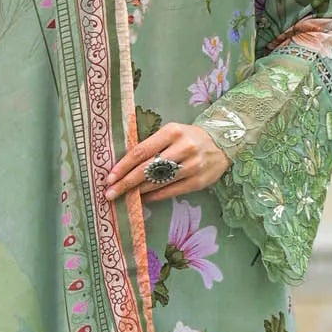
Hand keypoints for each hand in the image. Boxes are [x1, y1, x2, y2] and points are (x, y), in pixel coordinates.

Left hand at [105, 121, 230, 203]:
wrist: (222, 143)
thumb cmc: (189, 137)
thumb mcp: (171, 132)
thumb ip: (152, 145)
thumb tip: (125, 166)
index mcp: (172, 132)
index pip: (141, 151)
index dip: (123, 166)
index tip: (109, 177)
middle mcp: (182, 148)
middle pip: (147, 169)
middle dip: (126, 183)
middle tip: (110, 193)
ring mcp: (191, 166)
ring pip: (158, 182)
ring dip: (138, 191)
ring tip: (123, 197)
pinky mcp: (197, 182)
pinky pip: (169, 192)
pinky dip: (153, 196)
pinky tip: (142, 198)